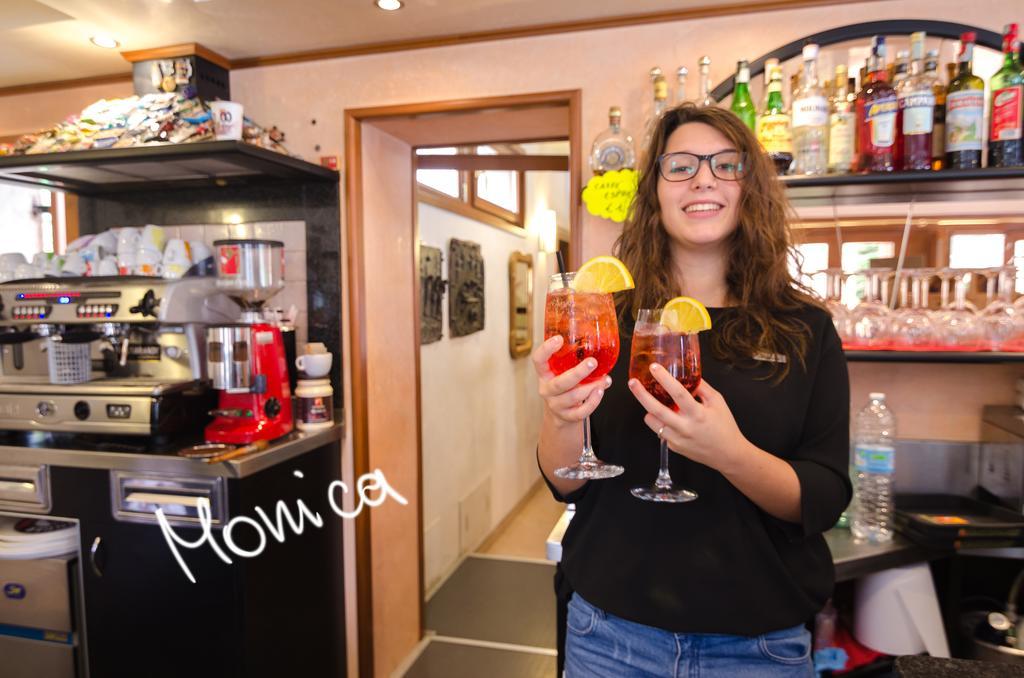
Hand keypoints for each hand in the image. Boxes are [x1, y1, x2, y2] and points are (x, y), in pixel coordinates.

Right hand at [532, 335, 610, 426]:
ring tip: (605, 379)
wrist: (560, 414)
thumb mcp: (562, 372)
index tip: (559, 339)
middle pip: (560, 383)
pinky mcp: (567, 416)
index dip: (546, 349)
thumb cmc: (565, 386)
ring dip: (592, 387)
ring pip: (574, 397)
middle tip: (593, 362)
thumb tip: (598, 345)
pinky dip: (593, 401)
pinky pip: (581, 411)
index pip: (538, 360)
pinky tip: (600, 391)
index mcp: (544, 374)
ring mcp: (555, 405)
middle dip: (578, 373)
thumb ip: (572, 361)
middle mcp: (547, 389)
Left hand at [627, 363, 749, 473]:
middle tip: (632, 382)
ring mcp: (676, 439)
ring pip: (652, 421)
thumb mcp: (718, 402)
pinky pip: (659, 431)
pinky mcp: (673, 447)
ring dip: (650, 410)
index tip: (654, 367)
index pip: (677, 393)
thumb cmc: (725, 427)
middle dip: (641, 394)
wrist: (727, 454)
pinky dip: (660, 422)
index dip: (664, 378)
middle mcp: (684, 427)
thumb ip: (702, 388)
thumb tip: (689, 374)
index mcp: (697, 414)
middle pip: (656, 409)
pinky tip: (670, 418)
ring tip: (654, 402)